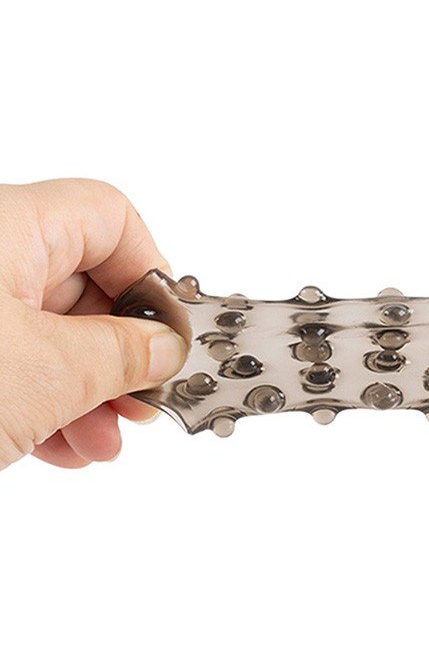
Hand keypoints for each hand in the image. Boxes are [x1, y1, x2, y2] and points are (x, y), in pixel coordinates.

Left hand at [0, 180, 187, 469]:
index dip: (153, 273)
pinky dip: (45, 407)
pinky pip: (13, 366)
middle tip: (146, 399)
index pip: (109, 218)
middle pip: (85, 285)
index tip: (173, 332)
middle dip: (122, 354)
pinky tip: (62, 449)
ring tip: (102, 441)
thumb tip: (166, 347)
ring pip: (51, 335)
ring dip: (89, 394)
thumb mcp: (45, 372)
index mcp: (8, 226)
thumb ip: (121, 354)